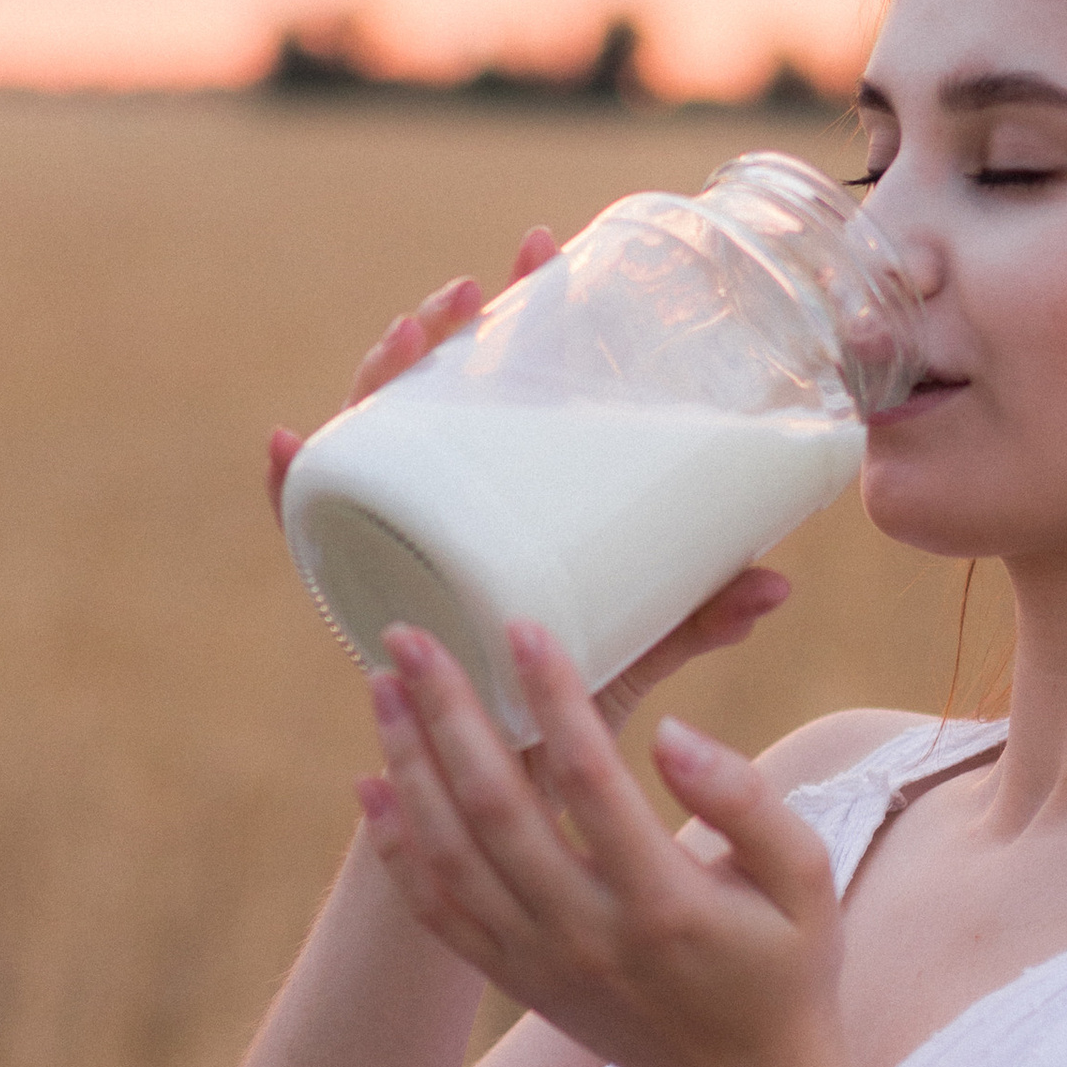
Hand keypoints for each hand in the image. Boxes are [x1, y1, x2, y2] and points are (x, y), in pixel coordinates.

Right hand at [265, 225, 791, 730]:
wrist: (500, 814)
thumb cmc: (561, 721)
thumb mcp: (633, 653)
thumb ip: (695, 619)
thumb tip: (780, 582)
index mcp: (508, 507)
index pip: (509, 392)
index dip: (519, 318)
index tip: (546, 252)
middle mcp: (445, 514)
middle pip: (435, 398)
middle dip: (448, 329)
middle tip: (476, 286)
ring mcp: (397, 548)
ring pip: (371, 443)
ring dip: (376, 380)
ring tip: (406, 334)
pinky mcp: (360, 601)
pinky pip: (312, 539)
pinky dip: (287, 490)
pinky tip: (286, 444)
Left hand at [353, 618, 843, 1066]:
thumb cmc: (785, 964)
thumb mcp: (808, 879)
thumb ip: (748, 801)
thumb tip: (672, 734)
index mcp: (664, 902)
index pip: (593, 781)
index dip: (555, 699)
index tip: (523, 625)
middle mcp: (588, 936)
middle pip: (497, 810)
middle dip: (448, 714)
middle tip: (412, 635)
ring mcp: (541, 964)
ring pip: (450, 856)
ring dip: (408, 765)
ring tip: (382, 685)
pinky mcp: (515, 981)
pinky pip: (437, 913)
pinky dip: (396, 849)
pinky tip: (370, 785)